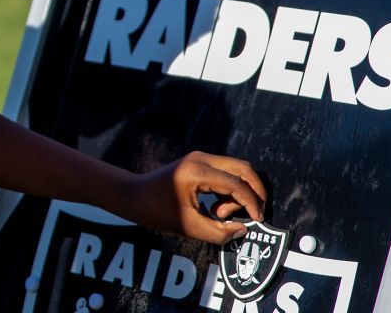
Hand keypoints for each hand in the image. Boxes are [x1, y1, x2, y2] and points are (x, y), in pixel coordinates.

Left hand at [120, 151, 265, 244]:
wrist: (132, 195)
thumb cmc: (155, 210)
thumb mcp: (188, 227)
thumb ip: (218, 232)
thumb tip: (243, 230)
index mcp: (198, 172)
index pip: (237, 184)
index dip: (252, 203)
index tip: (257, 220)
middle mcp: (202, 159)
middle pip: (243, 168)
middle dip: (255, 191)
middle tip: (255, 214)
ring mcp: (200, 158)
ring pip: (236, 169)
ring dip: (239, 192)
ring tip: (220, 214)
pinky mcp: (198, 162)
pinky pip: (226, 172)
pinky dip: (230, 189)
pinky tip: (217, 208)